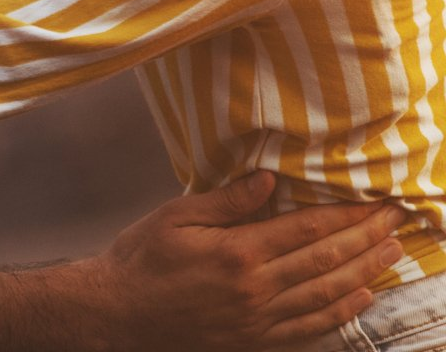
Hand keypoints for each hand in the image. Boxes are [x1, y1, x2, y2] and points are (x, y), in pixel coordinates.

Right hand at [88, 172, 404, 350]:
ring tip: (391, 252)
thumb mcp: (175, 216)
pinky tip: (360, 296)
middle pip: (326, 260)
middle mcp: (256, 289)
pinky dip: (341, 311)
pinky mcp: (256, 341)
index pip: (307, 229)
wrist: (120, 312)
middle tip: (397, 219)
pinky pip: (311, 327)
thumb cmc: (142, 258)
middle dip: (366, 238)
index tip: (376, 200)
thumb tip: (268, 180)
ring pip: (327, 294)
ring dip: (365, 272)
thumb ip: (226, 201)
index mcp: (237, 252)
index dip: (347, 214)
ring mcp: (259, 320)